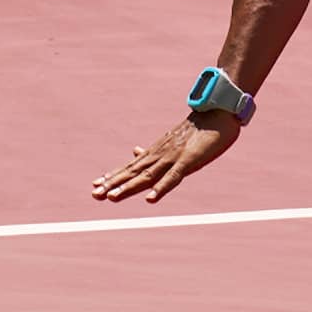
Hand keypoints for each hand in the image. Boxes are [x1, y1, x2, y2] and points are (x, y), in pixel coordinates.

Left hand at [92, 111, 239, 203]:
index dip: (113, 176)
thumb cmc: (196, 129)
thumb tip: (133, 151)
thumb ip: (151, 151)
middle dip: (114, 184)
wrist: (217, 112)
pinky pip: (173, 177)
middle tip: (94, 194)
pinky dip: (161, 188)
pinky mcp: (188, 160)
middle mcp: (160, 155)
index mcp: (156, 153)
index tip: (95, 185)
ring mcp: (173, 157)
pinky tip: (150, 199)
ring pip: (147, 176)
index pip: (130, 166)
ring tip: (112, 197)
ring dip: (130, 187)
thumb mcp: (170, 141)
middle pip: (134, 172)